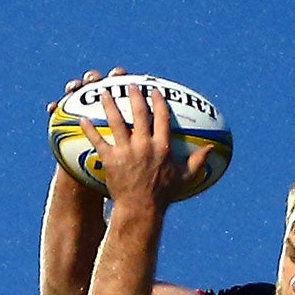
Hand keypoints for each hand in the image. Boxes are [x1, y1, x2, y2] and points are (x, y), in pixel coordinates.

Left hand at [79, 79, 210, 210]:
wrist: (141, 210)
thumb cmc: (163, 196)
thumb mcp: (184, 178)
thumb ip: (197, 161)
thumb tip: (212, 148)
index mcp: (162, 147)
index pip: (161, 117)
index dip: (158, 101)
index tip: (154, 90)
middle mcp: (144, 145)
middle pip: (139, 113)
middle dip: (134, 95)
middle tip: (129, 84)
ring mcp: (126, 151)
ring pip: (116, 121)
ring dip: (109, 104)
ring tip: (104, 91)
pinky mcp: (110, 160)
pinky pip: (98, 141)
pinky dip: (90, 129)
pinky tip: (83, 119)